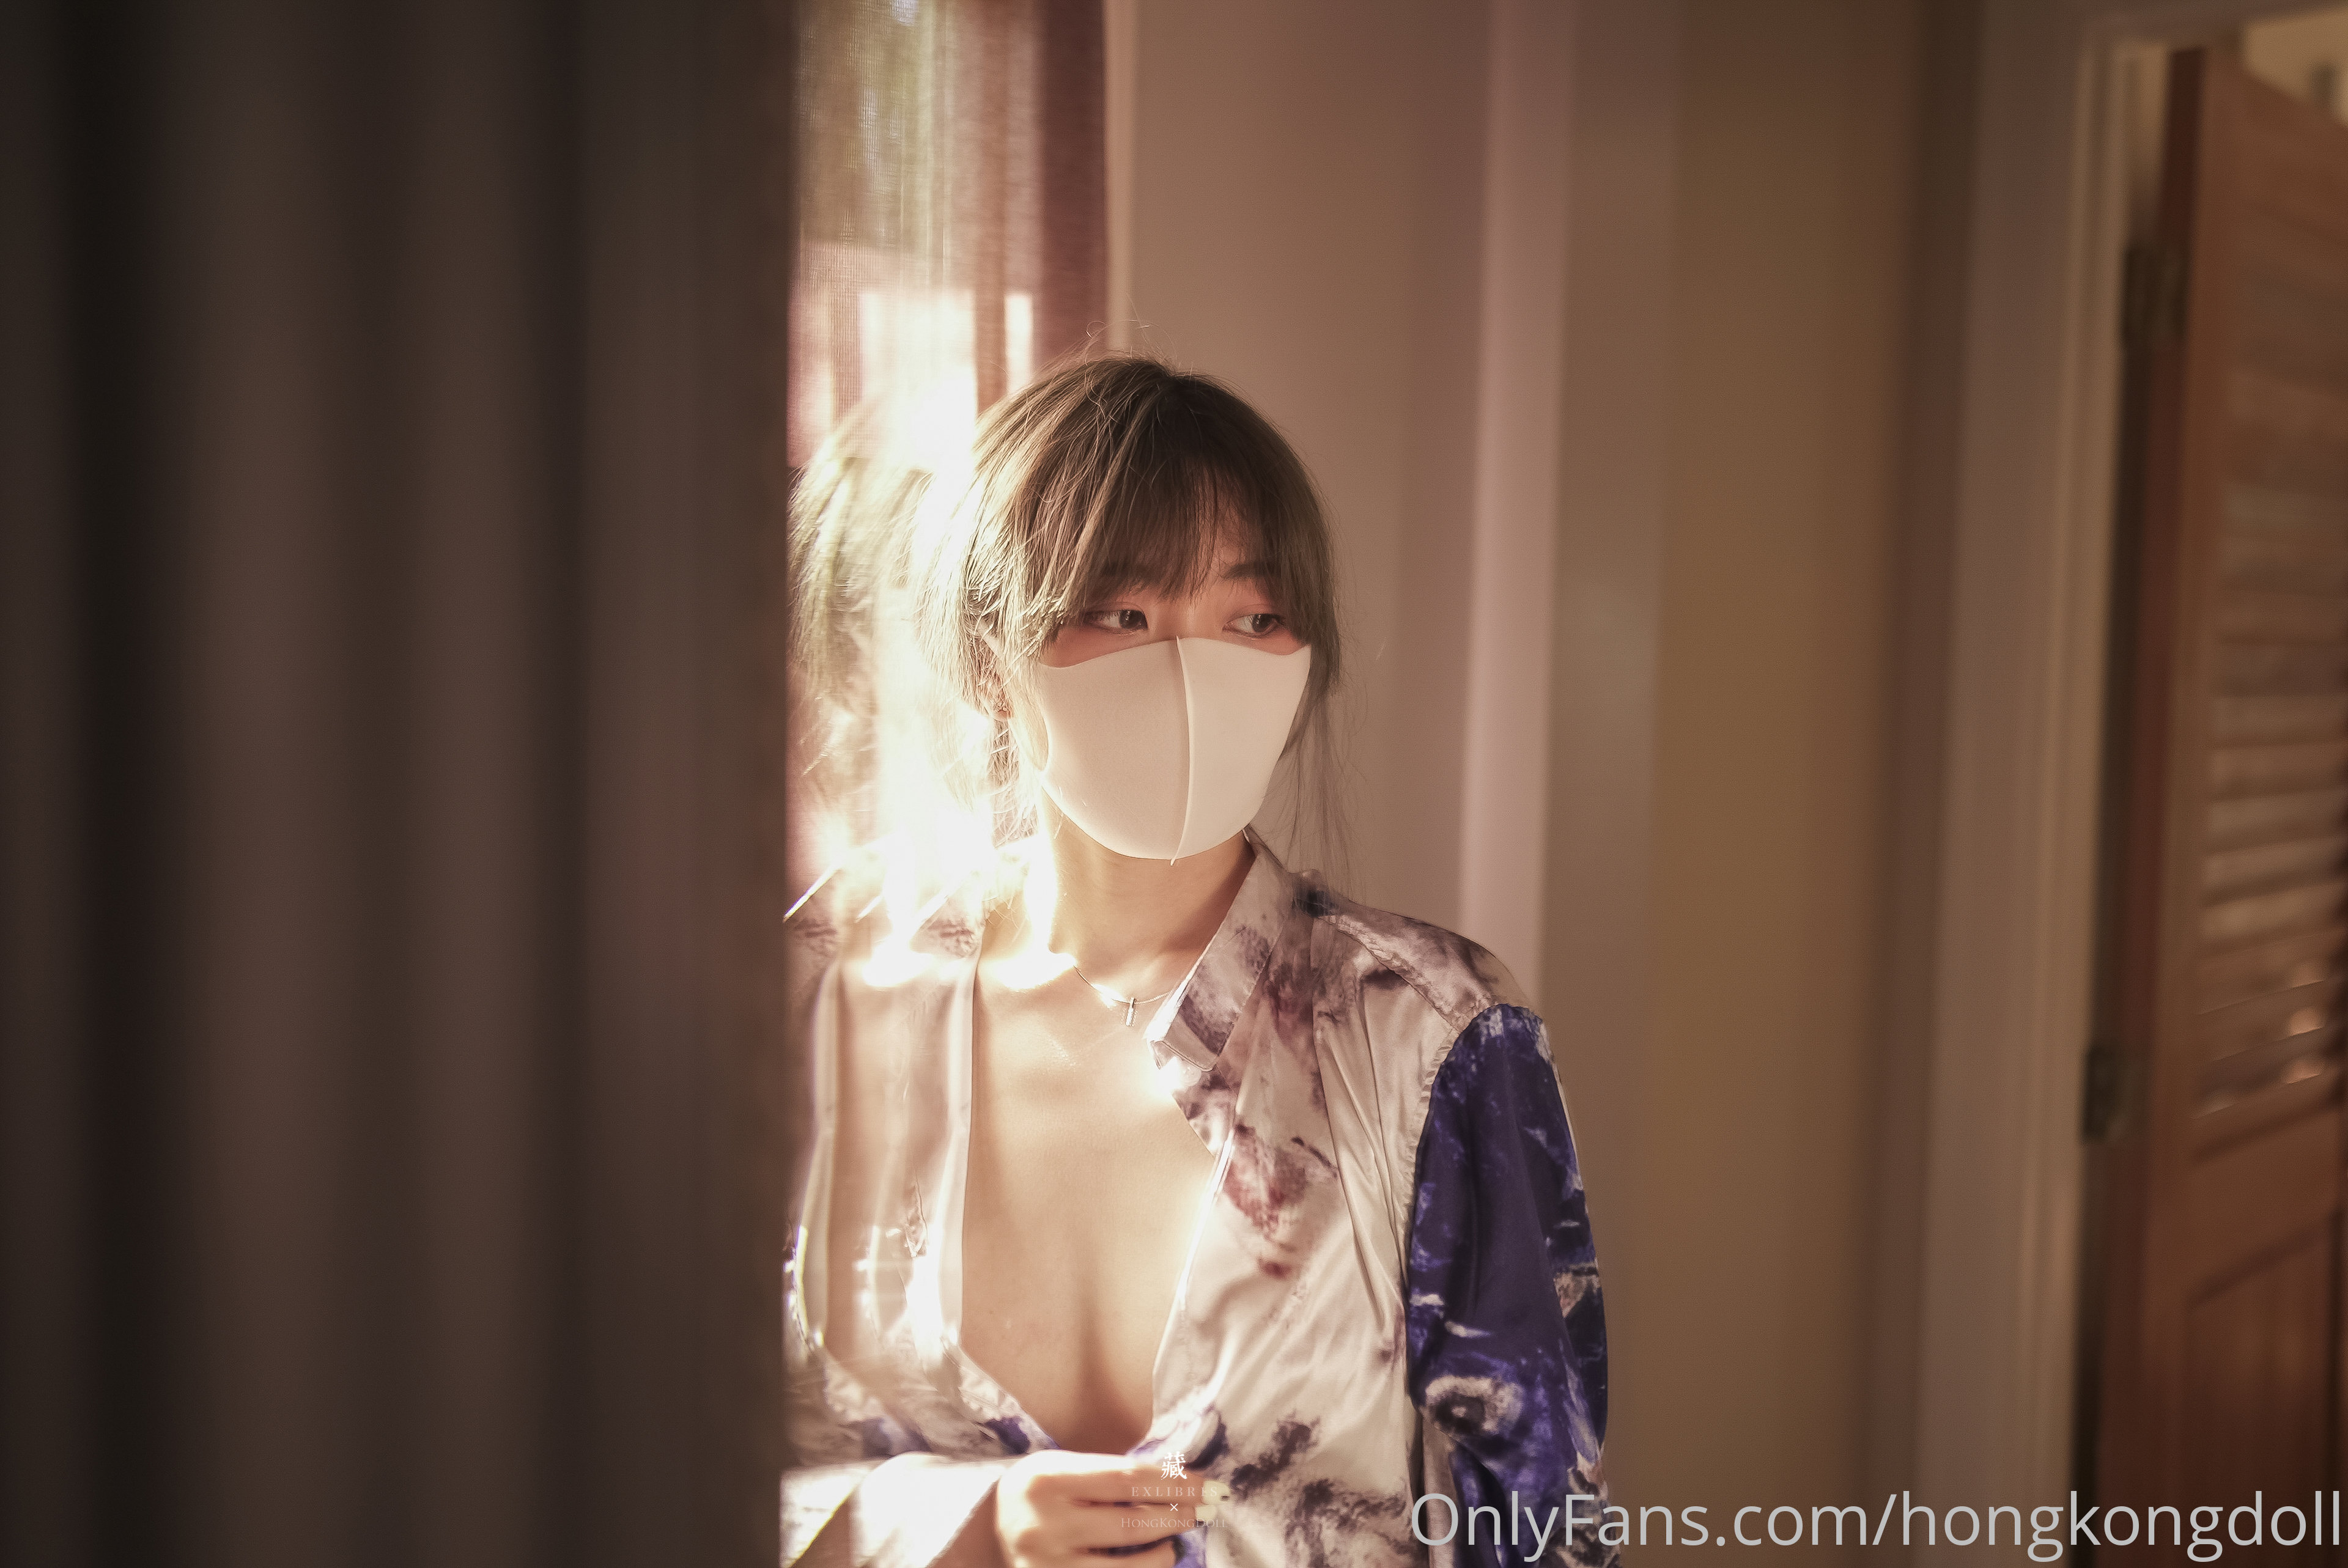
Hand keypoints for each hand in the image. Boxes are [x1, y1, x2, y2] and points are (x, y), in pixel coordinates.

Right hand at [988, 1451, 1215, 1566]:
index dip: (1173, 1482)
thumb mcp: (1063, 1468)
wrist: (986, 1531)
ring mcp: (1048, 1566)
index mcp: (1048, 1479)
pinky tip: (1153, 1562)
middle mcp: (1045, 1525)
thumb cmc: (1038, 1493)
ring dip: (1163, 1553)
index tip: (1206, 1484)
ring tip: (1174, 1541)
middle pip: (1131, 1523)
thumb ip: (1109, 1474)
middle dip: (1176, 1516)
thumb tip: (1176, 1482)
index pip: (1126, 1479)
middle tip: (1202, 1511)